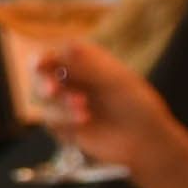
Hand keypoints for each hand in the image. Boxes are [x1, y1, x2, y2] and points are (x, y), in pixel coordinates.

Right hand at [34, 38, 172, 172]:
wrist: (146, 142)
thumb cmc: (139, 106)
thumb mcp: (118, 82)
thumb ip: (91, 66)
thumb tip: (67, 45)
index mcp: (85, 67)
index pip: (56, 57)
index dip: (44, 58)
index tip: (41, 64)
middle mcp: (72, 84)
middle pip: (42, 77)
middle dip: (45, 83)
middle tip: (53, 91)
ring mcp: (67, 107)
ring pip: (45, 101)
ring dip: (61, 105)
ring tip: (85, 115)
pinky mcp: (65, 129)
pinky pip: (50, 122)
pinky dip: (63, 122)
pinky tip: (83, 124)